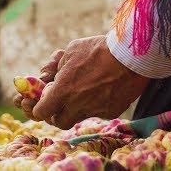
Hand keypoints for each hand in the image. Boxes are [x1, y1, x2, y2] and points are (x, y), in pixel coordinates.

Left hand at [14, 35, 148, 128]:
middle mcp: (78, 104)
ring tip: (82, 94)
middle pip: (59, 122)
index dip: (38, 109)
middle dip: (56, 115)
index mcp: (64, 89)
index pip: (42, 112)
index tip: (41, 104)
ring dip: (74, 110)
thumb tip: (49, 76)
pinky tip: (101, 91)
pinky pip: (97, 113)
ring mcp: (96, 110)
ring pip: (78, 118)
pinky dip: (94, 106)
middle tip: (59, 104)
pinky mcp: (111, 111)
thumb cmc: (99, 49)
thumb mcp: (72, 50)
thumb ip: (57, 66)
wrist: (132, 55)